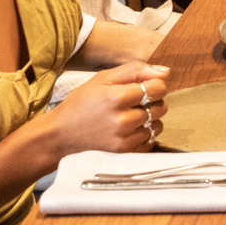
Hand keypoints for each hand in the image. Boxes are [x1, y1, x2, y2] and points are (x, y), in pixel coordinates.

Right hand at [45, 61, 169, 156]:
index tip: (145, 87)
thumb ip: (135, 70)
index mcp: (117, 97)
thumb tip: (165, 72)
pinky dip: (144, 134)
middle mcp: (123, 120)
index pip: (159, 88)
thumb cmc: (81, 104)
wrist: (60, 134)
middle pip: (161, 107)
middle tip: (135, 102)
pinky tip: (129, 130)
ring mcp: (124, 140)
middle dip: (153, 102)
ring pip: (158, 125)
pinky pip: (151, 141)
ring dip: (149, 119)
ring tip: (130, 116)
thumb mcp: (102, 79)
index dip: (156, 85)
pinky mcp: (125, 153)